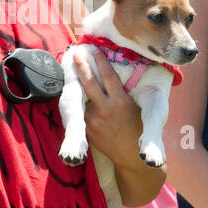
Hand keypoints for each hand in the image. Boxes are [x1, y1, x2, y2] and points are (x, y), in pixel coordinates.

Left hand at [74, 48, 143, 168]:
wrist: (130, 156)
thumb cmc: (137, 129)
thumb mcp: (135, 108)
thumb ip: (123, 94)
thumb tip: (114, 76)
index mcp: (121, 102)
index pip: (109, 76)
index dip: (101, 62)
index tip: (96, 51)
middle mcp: (106, 109)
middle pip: (90, 82)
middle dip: (82, 66)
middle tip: (76, 53)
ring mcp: (93, 119)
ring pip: (82, 96)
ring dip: (76, 83)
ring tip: (71, 68)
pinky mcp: (86, 128)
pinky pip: (81, 111)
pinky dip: (78, 101)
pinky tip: (73, 92)